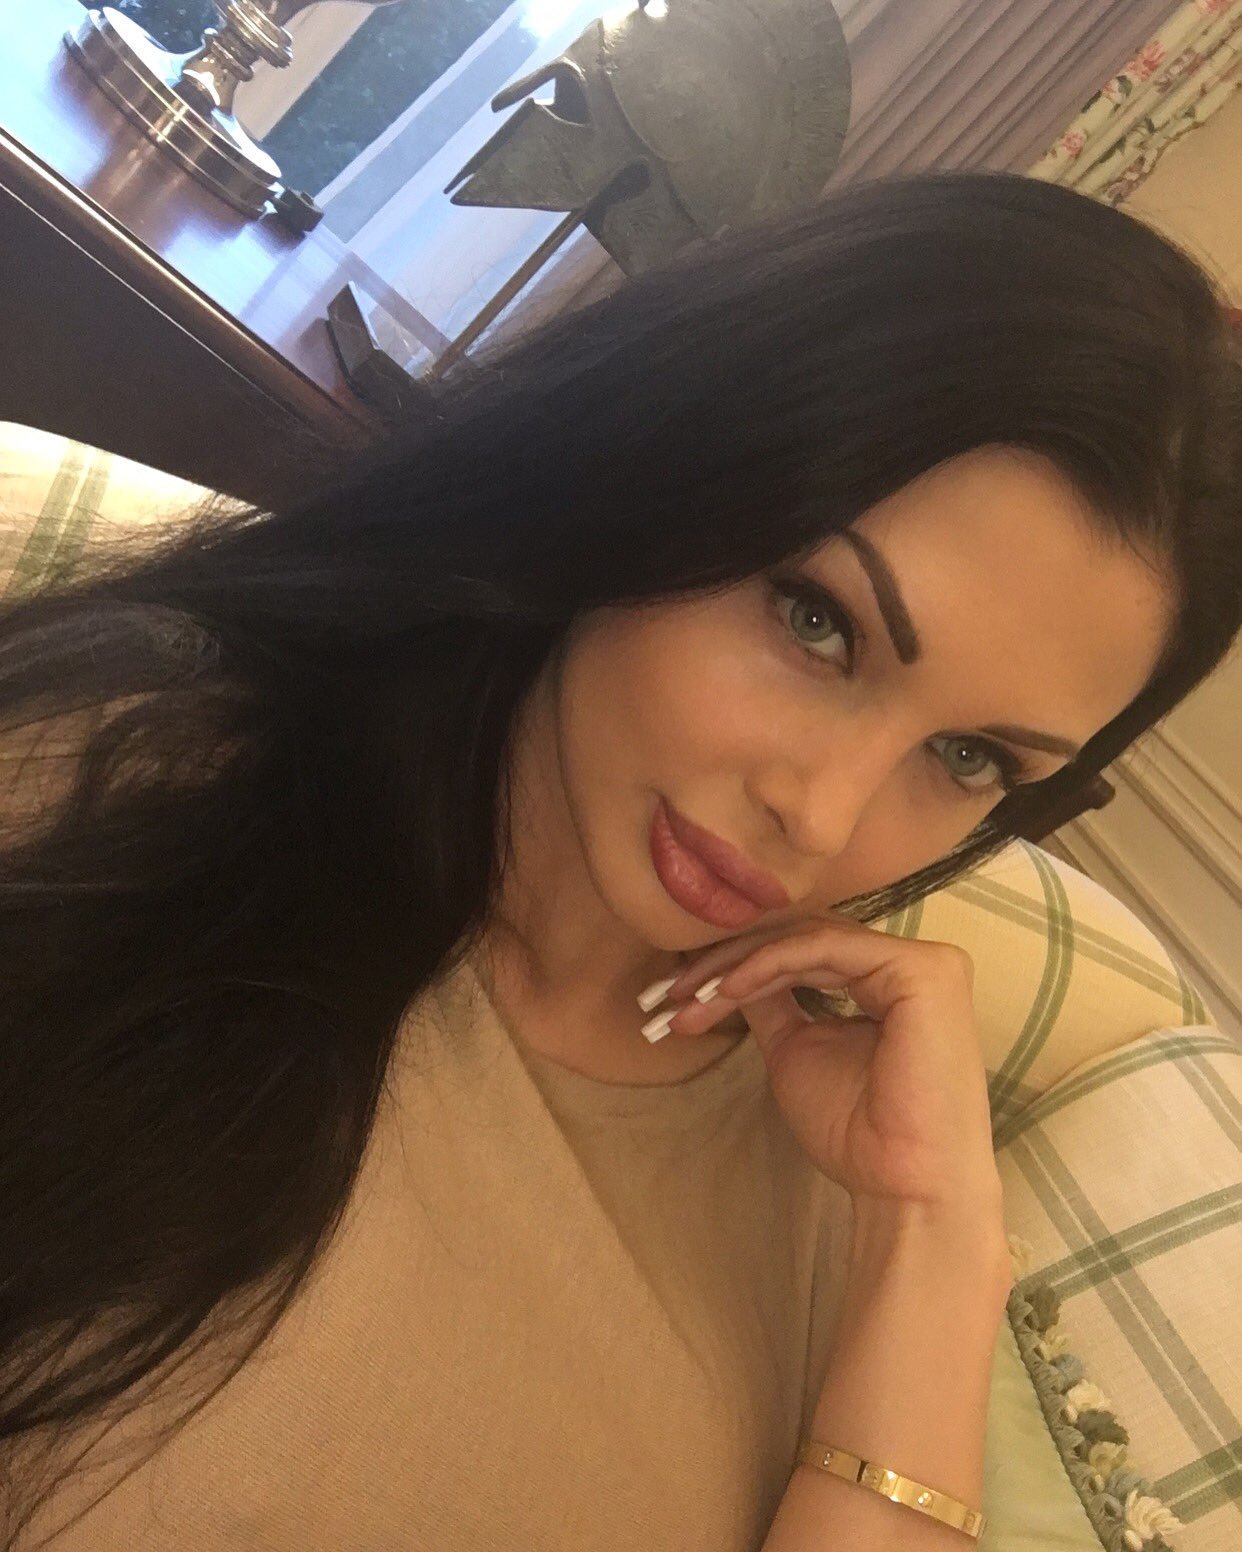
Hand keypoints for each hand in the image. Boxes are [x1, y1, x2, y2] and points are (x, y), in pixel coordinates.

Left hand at [653, 916, 1001, 1213]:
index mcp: (890, 981)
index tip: (678, 995)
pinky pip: (825, 949)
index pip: (803, 952)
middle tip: (672, 989)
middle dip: (729, 961)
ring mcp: (924, 961)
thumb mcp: (796, 1050)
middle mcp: (913, 962)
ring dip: (738, 964)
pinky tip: (727, 990)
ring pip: (808, 939)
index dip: (737, 966)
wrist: (902, 1186)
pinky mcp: (922, 970)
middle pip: (802, 939)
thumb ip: (771, 1004)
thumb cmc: (858, 1134)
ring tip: (689, 995)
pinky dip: (768, 964)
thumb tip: (725, 972)